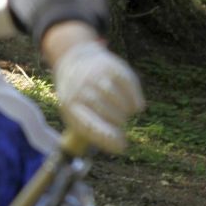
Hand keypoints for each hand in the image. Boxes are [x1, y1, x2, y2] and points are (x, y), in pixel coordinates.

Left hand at [51, 39, 143, 153]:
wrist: (76, 59)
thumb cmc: (79, 96)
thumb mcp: (75, 113)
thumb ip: (92, 131)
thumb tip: (119, 146)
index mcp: (69, 106)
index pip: (89, 127)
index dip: (107, 139)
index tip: (122, 146)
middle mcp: (80, 89)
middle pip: (106, 113)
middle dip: (117, 123)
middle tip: (120, 124)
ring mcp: (95, 75)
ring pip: (117, 99)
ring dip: (126, 111)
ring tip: (126, 113)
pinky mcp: (110, 65)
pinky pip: (128, 85)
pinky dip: (135, 98)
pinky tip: (136, 106)